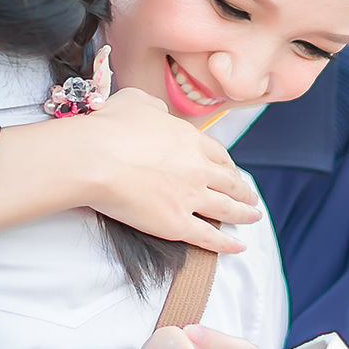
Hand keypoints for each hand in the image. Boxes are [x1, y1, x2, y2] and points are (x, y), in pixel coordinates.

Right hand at [72, 88, 261, 253]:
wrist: (95, 158)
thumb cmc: (109, 127)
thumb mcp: (136, 101)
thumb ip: (154, 108)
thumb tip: (158, 113)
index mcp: (190, 140)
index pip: (218, 154)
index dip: (228, 165)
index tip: (232, 171)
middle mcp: (197, 168)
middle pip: (230, 181)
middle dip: (243, 190)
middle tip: (251, 197)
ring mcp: (190, 197)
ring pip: (227, 208)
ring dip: (244, 214)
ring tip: (253, 217)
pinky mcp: (177, 224)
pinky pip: (209, 237)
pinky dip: (227, 243)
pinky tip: (238, 246)